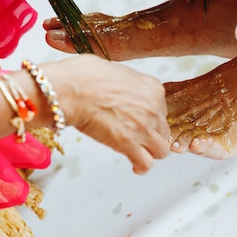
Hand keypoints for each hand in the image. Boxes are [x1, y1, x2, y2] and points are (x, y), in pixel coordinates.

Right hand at [41, 55, 169, 173]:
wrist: (73, 89)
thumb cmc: (85, 77)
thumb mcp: (117, 71)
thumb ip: (127, 85)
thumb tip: (120, 91)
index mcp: (152, 88)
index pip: (162, 110)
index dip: (150, 118)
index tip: (141, 121)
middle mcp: (153, 108)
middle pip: (163, 131)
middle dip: (152, 136)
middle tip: (138, 138)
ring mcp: (143, 128)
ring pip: (160, 150)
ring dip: (150, 152)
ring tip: (138, 153)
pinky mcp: (129, 144)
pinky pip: (146, 163)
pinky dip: (141, 166)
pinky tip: (135, 165)